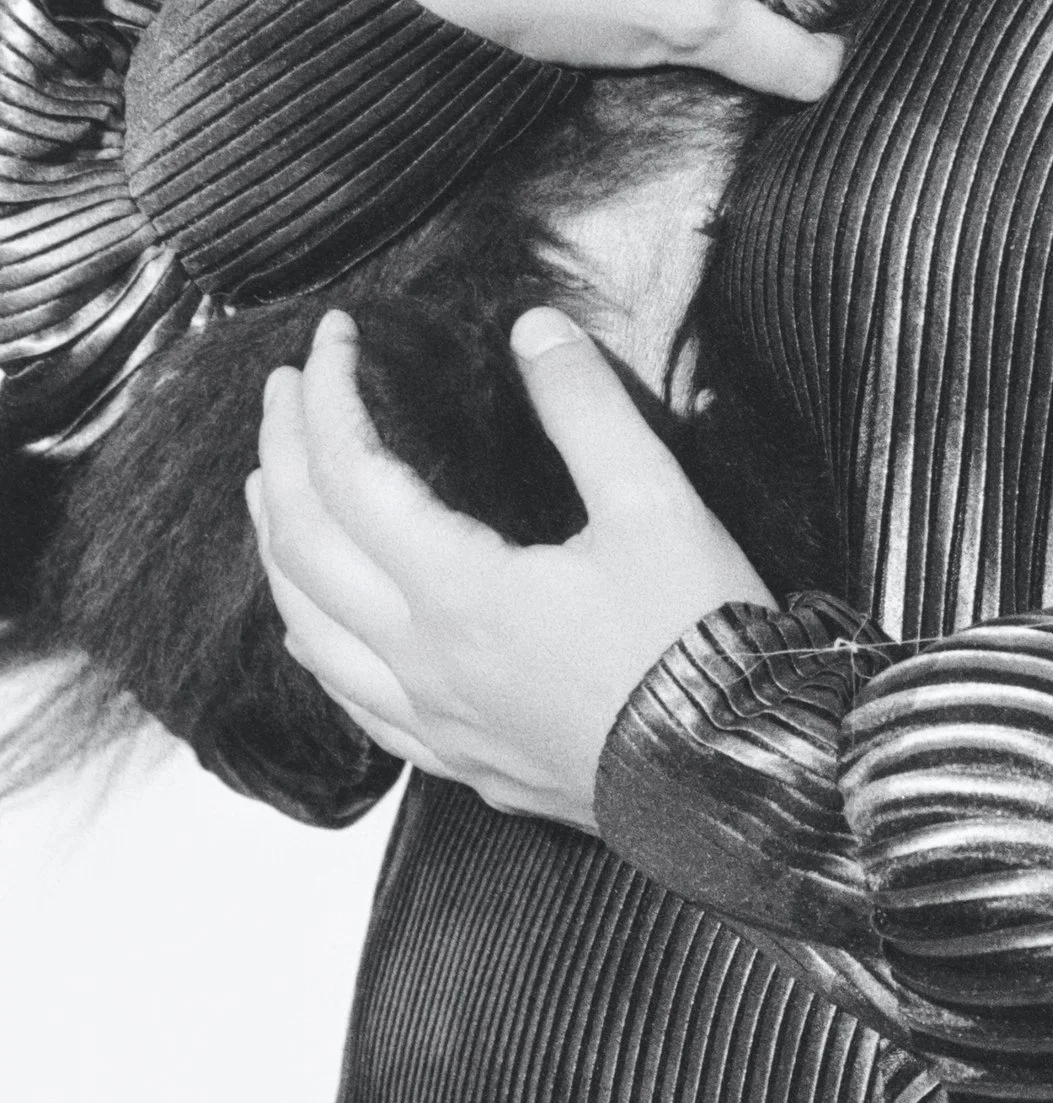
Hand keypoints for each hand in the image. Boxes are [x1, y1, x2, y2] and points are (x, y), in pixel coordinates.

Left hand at [247, 307, 771, 832]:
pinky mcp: (458, 759)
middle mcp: (421, 662)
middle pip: (305, 547)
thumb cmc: (696, 642)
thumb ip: (586, 408)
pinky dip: (313, 638)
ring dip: (277, 545)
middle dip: (285, 453)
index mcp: (458, 592)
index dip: (332, 396)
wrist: (732, 775)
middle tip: (288, 387)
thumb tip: (533, 328)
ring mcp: (431, 720)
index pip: (353, 475)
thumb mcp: (656, 504)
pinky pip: (348, 697)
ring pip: (307, 627)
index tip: (336, 336)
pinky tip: (312, 622)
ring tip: (270, 485)